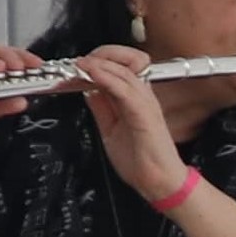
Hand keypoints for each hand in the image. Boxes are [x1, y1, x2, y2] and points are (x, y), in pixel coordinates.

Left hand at [80, 43, 190, 205]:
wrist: (159, 182)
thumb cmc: (141, 161)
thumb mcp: (110, 129)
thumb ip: (101, 107)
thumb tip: (87, 89)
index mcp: (135, 97)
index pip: (118, 66)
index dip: (97, 60)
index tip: (76, 66)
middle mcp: (142, 95)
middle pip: (124, 58)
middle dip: (99, 54)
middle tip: (78, 62)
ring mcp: (145, 102)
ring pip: (123, 68)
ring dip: (99, 63)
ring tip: (80, 65)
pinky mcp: (144, 113)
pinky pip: (124, 88)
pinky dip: (105, 77)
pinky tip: (91, 74)